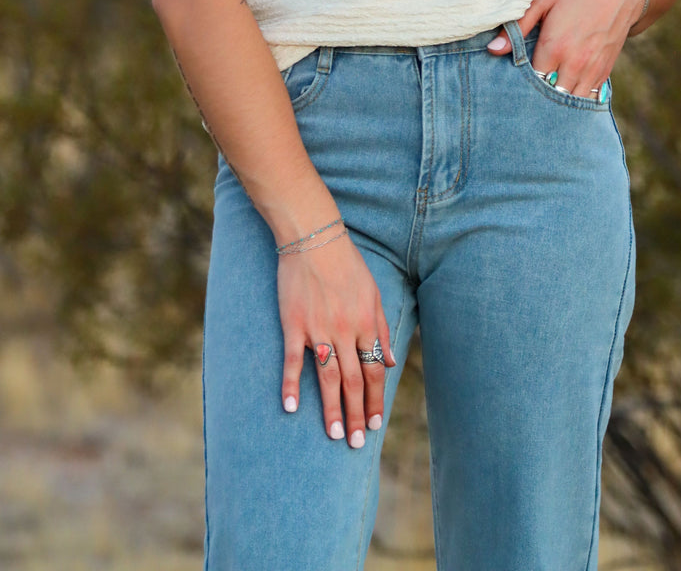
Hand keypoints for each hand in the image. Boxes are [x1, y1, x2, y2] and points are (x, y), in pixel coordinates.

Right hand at [278, 230, 396, 446]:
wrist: (314, 237)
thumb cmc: (346, 263)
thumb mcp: (373, 292)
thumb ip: (381, 328)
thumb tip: (390, 362)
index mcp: (367, 323)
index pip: (375, 371)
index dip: (375, 400)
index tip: (375, 424)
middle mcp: (346, 330)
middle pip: (354, 381)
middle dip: (357, 415)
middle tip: (356, 443)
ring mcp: (319, 329)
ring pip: (329, 378)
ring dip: (332, 410)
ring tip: (334, 436)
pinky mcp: (294, 324)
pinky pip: (294, 360)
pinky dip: (292, 385)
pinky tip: (290, 408)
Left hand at [485, 0, 646, 96]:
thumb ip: (518, 26)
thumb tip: (493, 50)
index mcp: (555, 47)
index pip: (531, 81)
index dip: (521, 82)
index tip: (513, 79)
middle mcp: (575, 63)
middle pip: (550, 95)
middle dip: (538, 96)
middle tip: (525, 92)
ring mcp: (592, 69)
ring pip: (570, 100)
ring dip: (557, 99)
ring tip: (544, 94)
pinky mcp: (605, 70)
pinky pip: (588, 96)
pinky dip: (575, 96)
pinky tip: (564, 91)